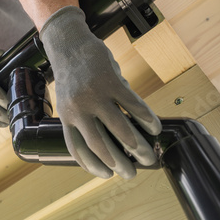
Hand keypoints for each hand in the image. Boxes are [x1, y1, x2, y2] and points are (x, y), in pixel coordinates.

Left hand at [39, 6, 161, 178]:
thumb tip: (111, 138)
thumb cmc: (71, 76)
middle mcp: (78, 110)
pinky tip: (154, 127)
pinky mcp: (110, 81)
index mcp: (66, 117)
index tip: (106, 175)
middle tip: (131, 174)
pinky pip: (133, 105)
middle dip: (118, 164)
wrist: (69, 44)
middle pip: (100, 145)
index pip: (77, 149)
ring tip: (148, 156)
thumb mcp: (69, 101)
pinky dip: (146, 118)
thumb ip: (87, 119)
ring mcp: (94, 96)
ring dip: (137, 146)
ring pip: (120, 129)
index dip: (92, 165)